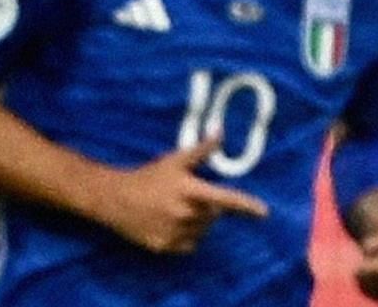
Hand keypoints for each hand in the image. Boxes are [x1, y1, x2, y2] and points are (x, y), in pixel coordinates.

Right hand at [93, 135, 270, 253]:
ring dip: (196, 221)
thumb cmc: (146, 177)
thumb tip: (220, 132)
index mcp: (189, 191)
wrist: (113, 199)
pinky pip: (189, 244)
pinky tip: (169, 222)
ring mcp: (177, 232)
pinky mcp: (167, 246)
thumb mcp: (173, 161)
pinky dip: (185, 235)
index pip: (226, 199)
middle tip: (187, 196)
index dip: (246, 205)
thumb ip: (201, 150)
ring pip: (203, 230)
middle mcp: (186, 214)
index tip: (264, 212)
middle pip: (214, 215)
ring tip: (174, 209)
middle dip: (207, 206)